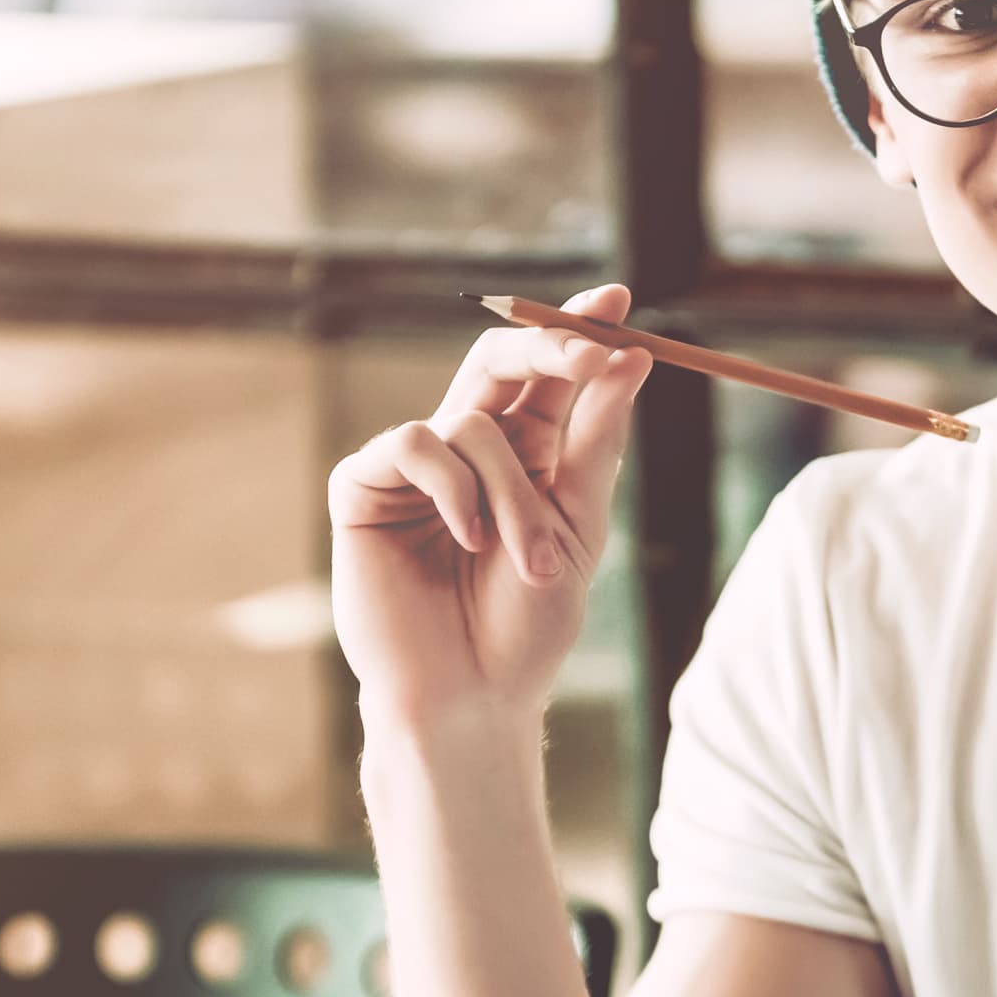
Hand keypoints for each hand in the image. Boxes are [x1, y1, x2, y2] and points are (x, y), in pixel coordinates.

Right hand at [326, 283, 655, 735]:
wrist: (471, 696)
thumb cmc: (526, 626)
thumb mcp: (580, 526)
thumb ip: (598, 442)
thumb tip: (633, 357)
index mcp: (521, 455)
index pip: (548, 373)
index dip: (577, 328)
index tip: (622, 300)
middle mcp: (466, 449)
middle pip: (497, 360)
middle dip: (547, 346)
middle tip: (591, 351)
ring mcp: (413, 468)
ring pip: (472, 422)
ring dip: (513, 492)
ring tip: (525, 558)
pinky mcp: (363, 488)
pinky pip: (414, 445)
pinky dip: (453, 488)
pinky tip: (466, 539)